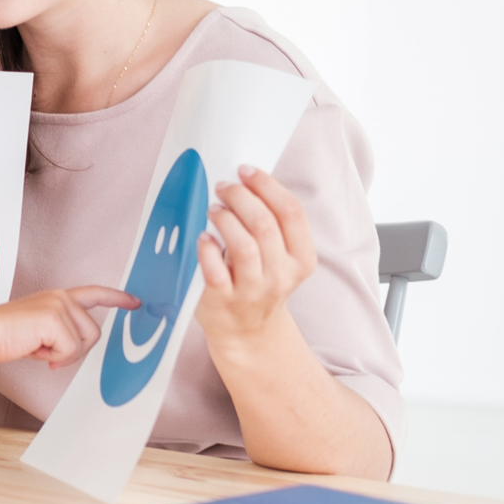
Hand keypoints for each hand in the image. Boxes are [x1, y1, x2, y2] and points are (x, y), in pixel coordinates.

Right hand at [0, 286, 136, 367]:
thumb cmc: (6, 334)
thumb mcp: (41, 330)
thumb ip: (62, 332)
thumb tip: (74, 349)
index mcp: (58, 297)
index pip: (94, 293)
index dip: (117, 298)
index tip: (135, 302)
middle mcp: (61, 297)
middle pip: (93, 332)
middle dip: (75, 350)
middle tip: (49, 353)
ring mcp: (59, 306)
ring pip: (83, 343)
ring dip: (62, 355)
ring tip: (38, 347)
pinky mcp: (55, 319)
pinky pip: (69, 351)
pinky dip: (53, 358)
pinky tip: (35, 349)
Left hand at [195, 166, 316, 347]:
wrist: (247, 332)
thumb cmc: (258, 282)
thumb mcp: (278, 256)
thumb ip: (270, 224)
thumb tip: (246, 181)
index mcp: (301, 259)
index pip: (291, 212)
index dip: (267, 186)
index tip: (246, 171)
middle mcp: (281, 276)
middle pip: (265, 224)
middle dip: (241, 197)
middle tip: (223, 187)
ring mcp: (253, 291)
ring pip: (244, 246)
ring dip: (225, 219)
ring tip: (213, 209)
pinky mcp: (224, 301)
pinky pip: (215, 270)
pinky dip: (207, 249)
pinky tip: (202, 237)